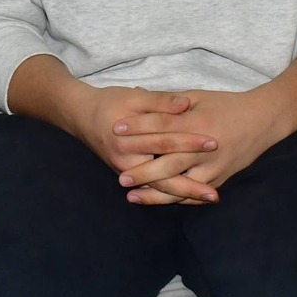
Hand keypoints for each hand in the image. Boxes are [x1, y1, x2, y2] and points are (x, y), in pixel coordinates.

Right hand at [4, 57, 216, 203]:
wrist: (80, 115)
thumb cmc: (108, 104)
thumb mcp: (133, 98)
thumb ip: (160, 102)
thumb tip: (185, 103)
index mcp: (129, 142)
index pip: (165, 144)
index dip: (190, 143)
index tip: (214, 142)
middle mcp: (127, 163)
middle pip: (163, 179)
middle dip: (190, 187)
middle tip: (215, 194)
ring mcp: (128, 171)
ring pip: (159, 188)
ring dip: (184, 195)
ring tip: (210, 198)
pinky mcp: (131, 173)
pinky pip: (154, 187)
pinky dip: (172, 194)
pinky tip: (192, 196)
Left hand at [113, 89, 293, 202]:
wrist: (264, 120)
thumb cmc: (227, 104)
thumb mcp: (198, 96)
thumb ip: (169, 101)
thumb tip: (137, 95)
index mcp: (198, 122)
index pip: (162, 126)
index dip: (137, 128)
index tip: (115, 131)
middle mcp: (206, 148)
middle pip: (168, 163)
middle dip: (142, 172)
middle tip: (120, 178)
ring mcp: (214, 166)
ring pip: (180, 185)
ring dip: (155, 194)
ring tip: (132, 197)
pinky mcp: (220, 178)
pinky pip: (195, 194)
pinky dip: (175, 199)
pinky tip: (158, 201)